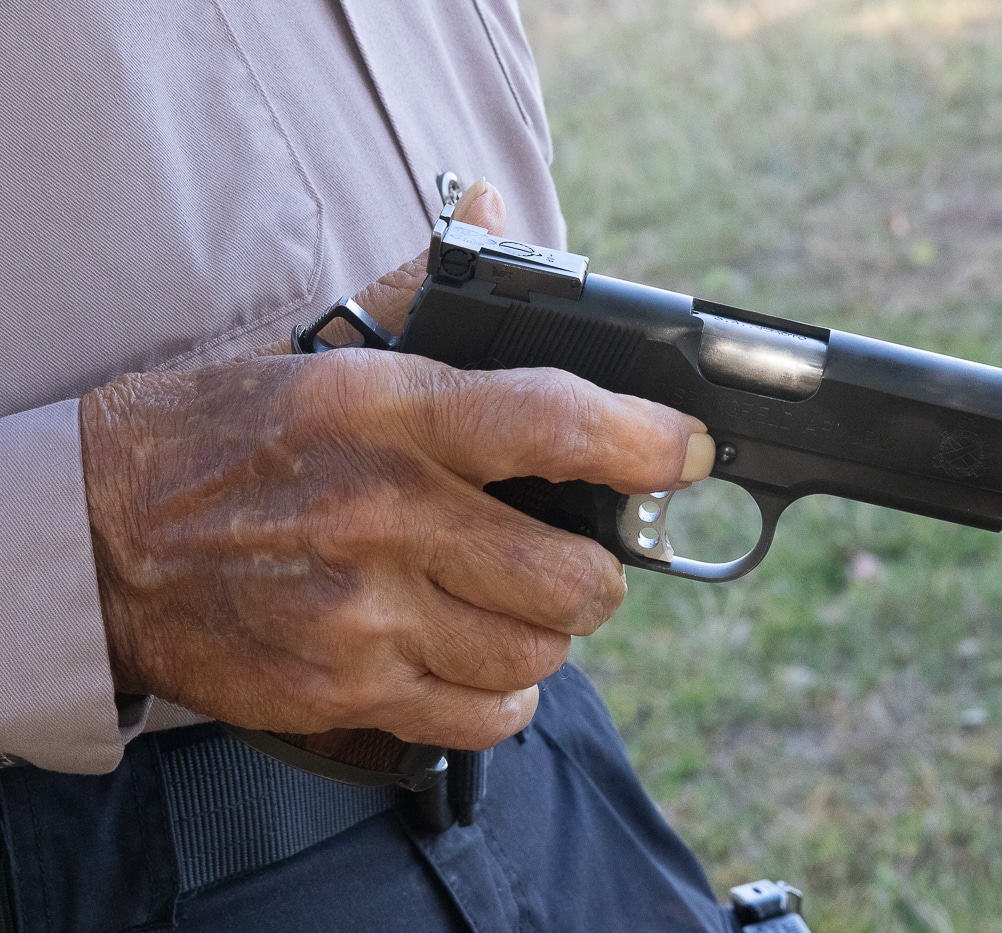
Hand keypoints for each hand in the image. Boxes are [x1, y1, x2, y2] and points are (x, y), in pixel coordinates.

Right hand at [81, 187, 714, 750]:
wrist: (95, 540)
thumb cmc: (218, 437)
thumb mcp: (316, 352)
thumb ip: (418, 286)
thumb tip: (490, 203)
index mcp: (386, 413)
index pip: (549, 422)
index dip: (642, 441)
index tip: (684, 451)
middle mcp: (381, 517)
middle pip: (572, 576)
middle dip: (597, 571)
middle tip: (572, 554)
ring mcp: (359, 615)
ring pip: (536, 654)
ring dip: (545, 633)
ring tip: (511, 605)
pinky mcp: (340, 690)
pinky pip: (483, 718)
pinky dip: (501, 695)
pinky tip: (474, 659)